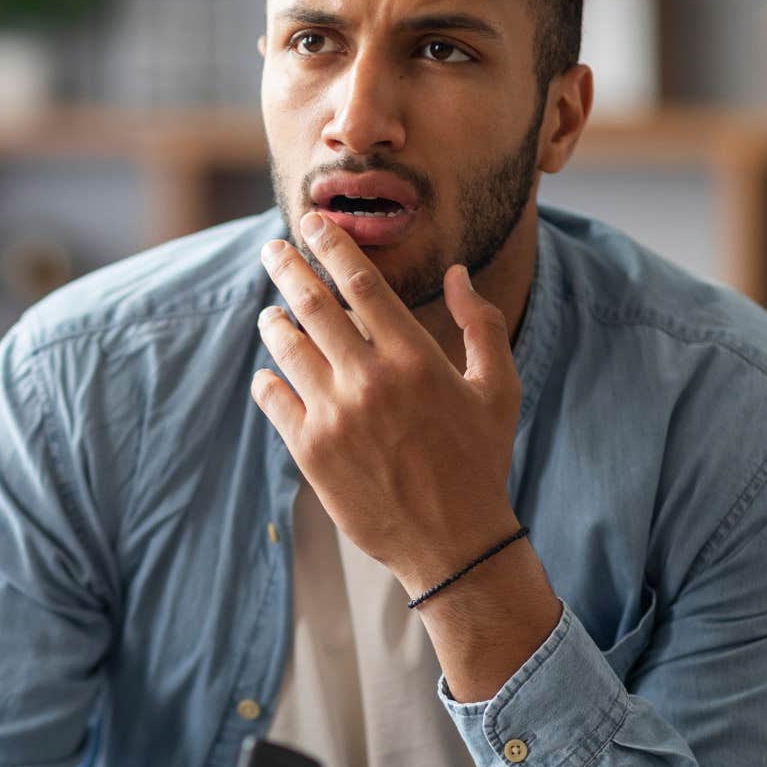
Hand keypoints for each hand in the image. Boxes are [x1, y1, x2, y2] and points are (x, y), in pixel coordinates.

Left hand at [250, 211, 522, 591]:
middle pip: (312, 305)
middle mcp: (369, 380)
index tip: (312, 224)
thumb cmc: (480, 461)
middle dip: (287, 268)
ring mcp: (334, 416)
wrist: (453, 543)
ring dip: (274, 322)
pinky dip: (268, 378)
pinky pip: (273, 398)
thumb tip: (457, 273)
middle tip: (272, 250)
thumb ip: (480, 325)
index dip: (331, 246)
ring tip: (271, 314)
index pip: (360, 283)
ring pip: (286, 347)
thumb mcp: (498, 389)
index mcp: (415, 358)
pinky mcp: (310, 451)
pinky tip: (271, 372)